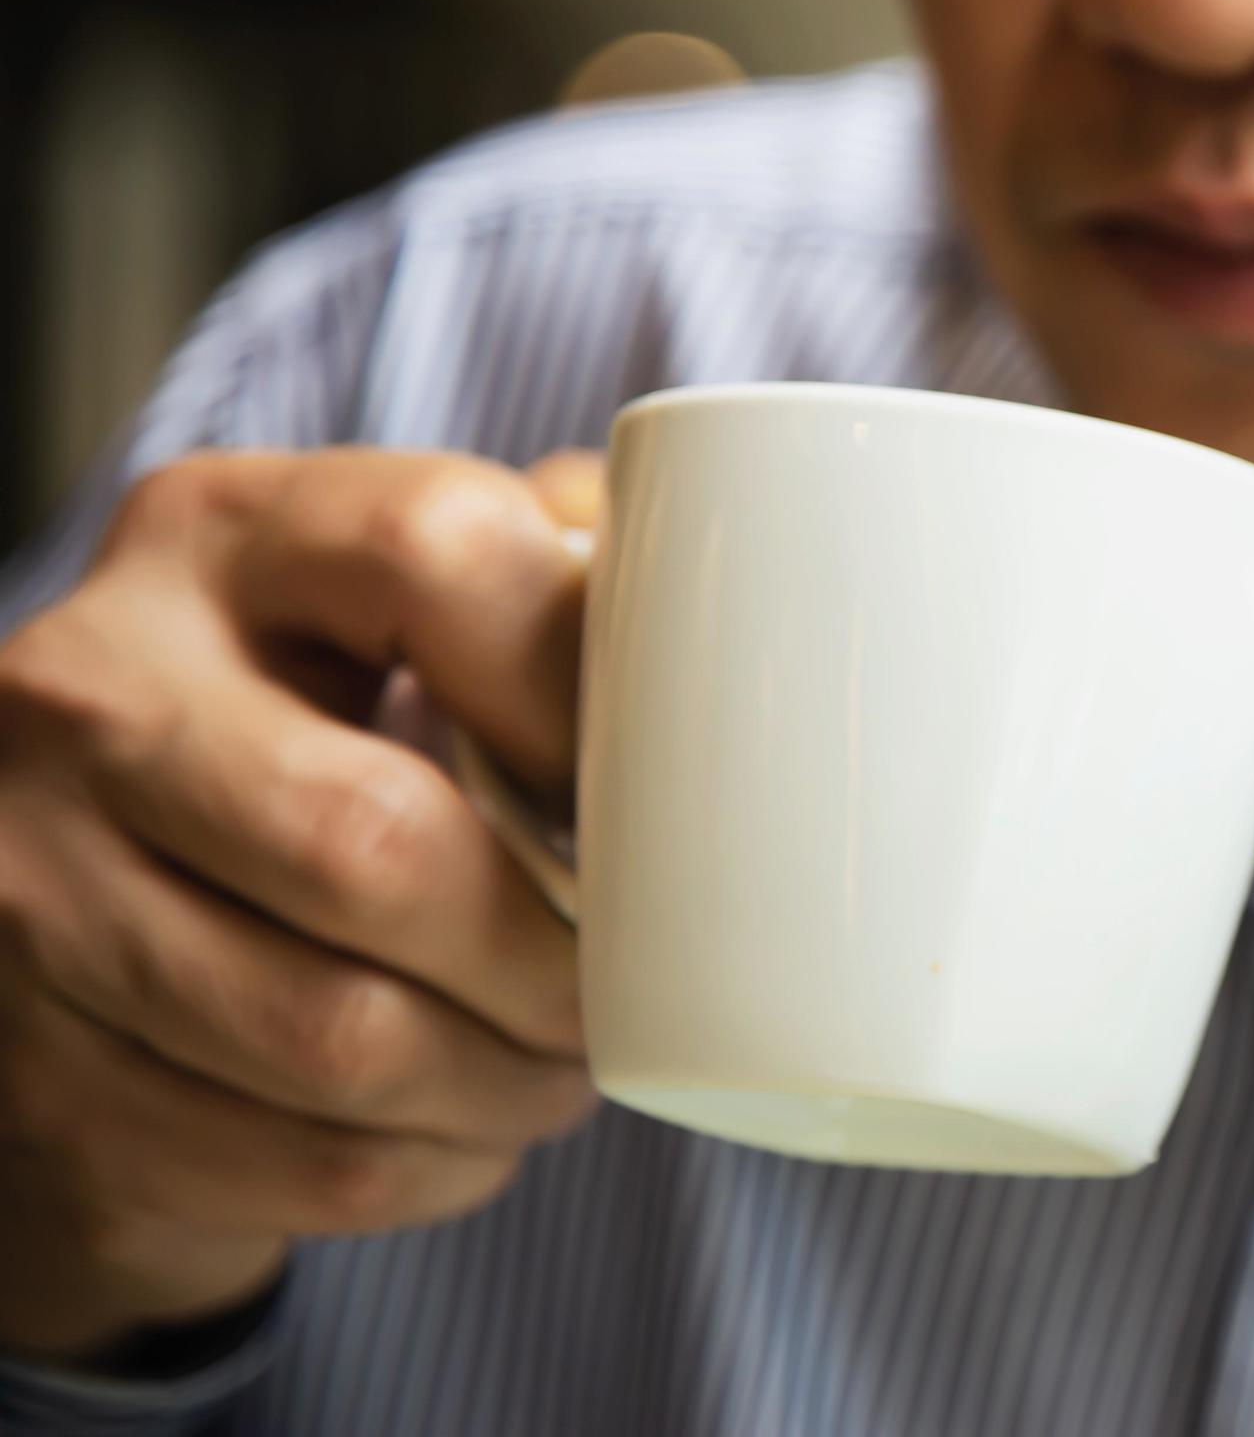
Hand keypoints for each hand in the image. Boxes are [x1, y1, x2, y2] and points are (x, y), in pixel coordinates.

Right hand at [0, 449, 603, 1362]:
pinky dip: (425, 1166)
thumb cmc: (307, 725)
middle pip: (374, 844)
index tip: (648, 786)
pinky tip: (467, 1129)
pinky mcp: (36, 1071)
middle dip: (547, 953)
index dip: (578, 688)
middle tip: (624, 988)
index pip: (434, 555)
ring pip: (336, 1038)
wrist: (71, 893)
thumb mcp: (387, 608)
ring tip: (563, 1067)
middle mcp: (88, 692)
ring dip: (500, 1083)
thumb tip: (732, 606)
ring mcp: (29, 885)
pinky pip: (289, 1159)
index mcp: (218, 538)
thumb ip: (542, 579)